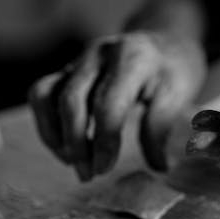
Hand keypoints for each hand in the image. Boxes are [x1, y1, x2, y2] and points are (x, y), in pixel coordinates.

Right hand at [30, 31, 205, 180]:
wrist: (164, 43)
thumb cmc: (174, 72)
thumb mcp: (178, 95)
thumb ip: (161, 128)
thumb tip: (156, 168)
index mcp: (132, 59)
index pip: (108, 106)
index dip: (104, 142)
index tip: (105, 170)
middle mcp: (99, 54)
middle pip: (71, 102)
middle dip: (77, 144)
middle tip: (89, 175)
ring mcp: (79, 59)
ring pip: (46, 95)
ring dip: (55, 135)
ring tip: (73, 163)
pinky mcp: (68, 69)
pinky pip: (41, 94)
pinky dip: (47, 124)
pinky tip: (65, 148)